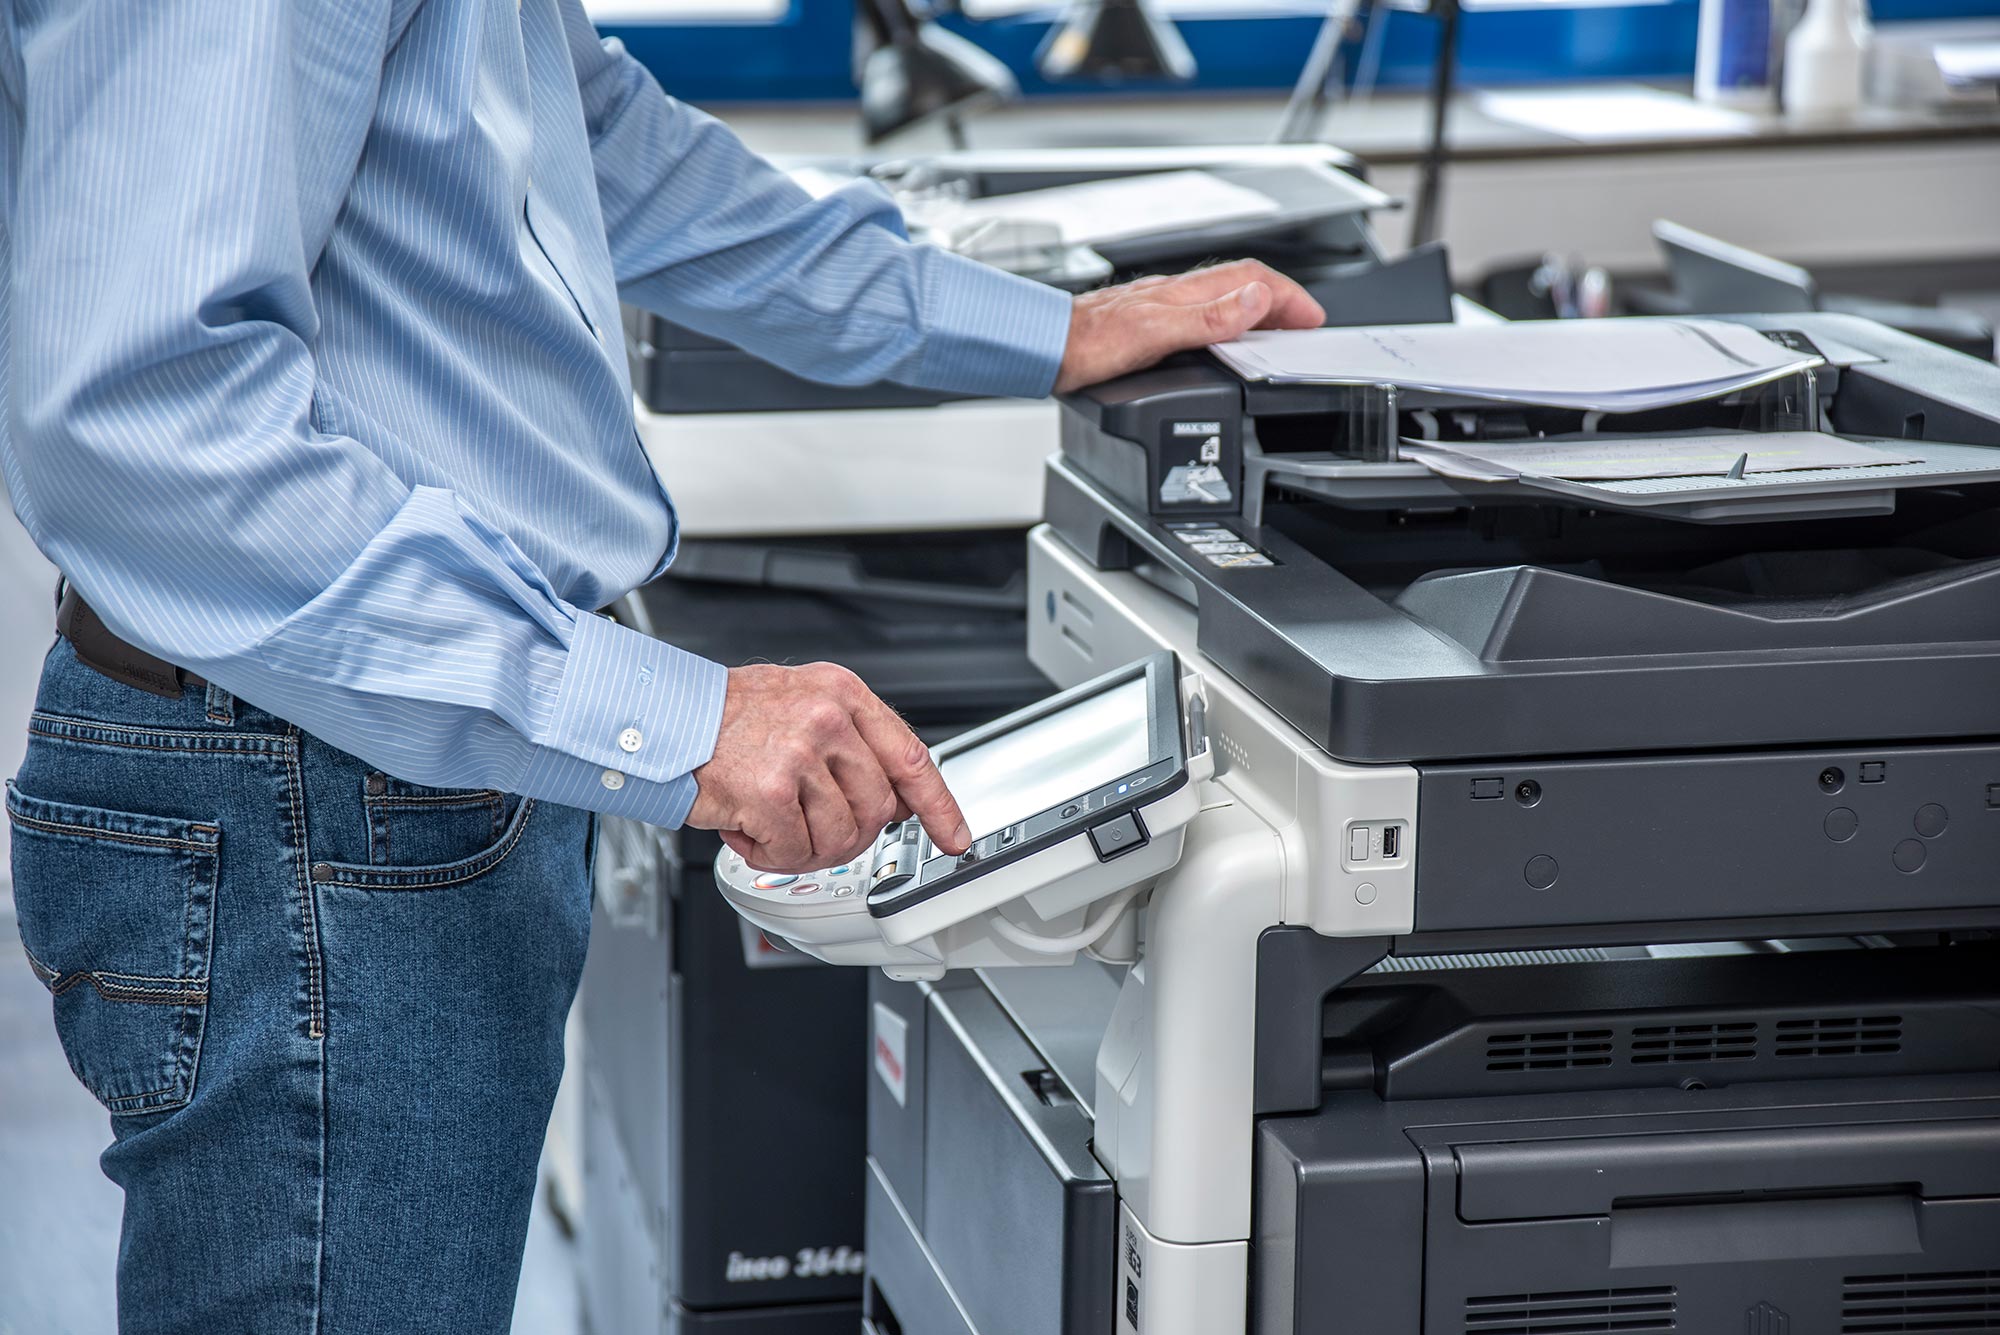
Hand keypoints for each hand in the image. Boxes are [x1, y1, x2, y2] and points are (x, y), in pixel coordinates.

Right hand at [686, 662, 970, 873]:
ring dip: (804, 849)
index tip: (953, 836)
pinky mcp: (769, 792)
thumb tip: (895, 800)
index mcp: (842, 695)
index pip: (910, 756)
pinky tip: (748, 829)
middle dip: (847, 835)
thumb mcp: (802, 704)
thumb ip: (853, 745)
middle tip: (809, 829)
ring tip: (771, 825)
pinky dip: (769, 855)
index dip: (938, 805)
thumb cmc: (726, 717)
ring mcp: (800, 754)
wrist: (660, 717)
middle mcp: (827, 719)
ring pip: (839, 837)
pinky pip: (794, 853)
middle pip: (876, 810)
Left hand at [1055, 259, 1324, 393]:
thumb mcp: (1153, 334)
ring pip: (1218, 300)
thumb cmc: (1082, 344)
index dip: (1287, 295)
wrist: (1037, 349)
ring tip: (1271, 334)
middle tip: (1302, 325)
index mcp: (1180, 292)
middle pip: (1238, 286)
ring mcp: (1155, 308)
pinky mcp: (1140, 325)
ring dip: (1252, 313)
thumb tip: (1257, 300)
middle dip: (1278, 301)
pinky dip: (1221, 326)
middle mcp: (1170, 294)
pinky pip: (1196, 317)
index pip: (1249, 279)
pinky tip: (1215, 343)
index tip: (1312, 317)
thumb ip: (1208, 318)